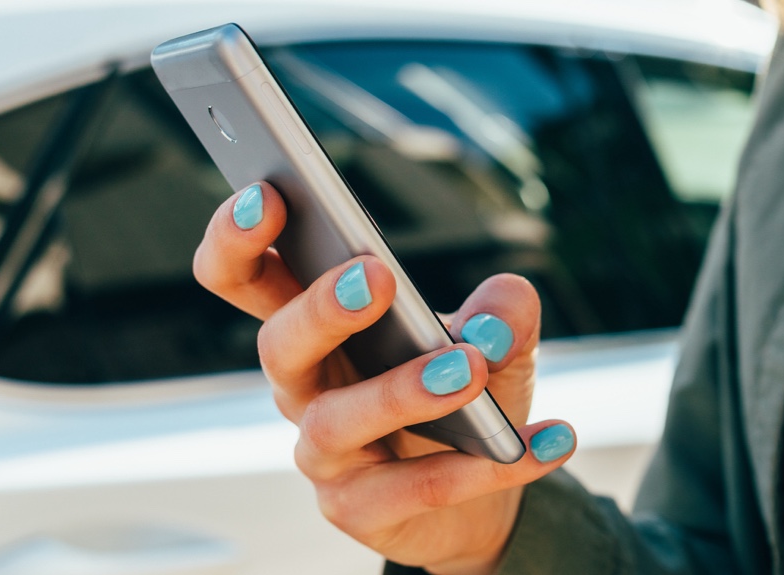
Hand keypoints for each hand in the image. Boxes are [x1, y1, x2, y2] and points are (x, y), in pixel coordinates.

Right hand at [194, 182, 577, 573]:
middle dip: (319, 308)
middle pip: (276, 344)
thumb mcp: (495, 339)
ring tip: (470, 367)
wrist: (483, 493)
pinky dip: (483, 466)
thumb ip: (503, 311)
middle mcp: (303, 386)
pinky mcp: (358, 510)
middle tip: (373, 276)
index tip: (270, 194)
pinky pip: (413, 488)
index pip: (245, 276)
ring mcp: (323, 454)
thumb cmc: (465, 393)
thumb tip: (502, 311)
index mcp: (314, 325)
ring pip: (337, 420)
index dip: (239, 238)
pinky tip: (544, 441)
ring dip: (402, 390)